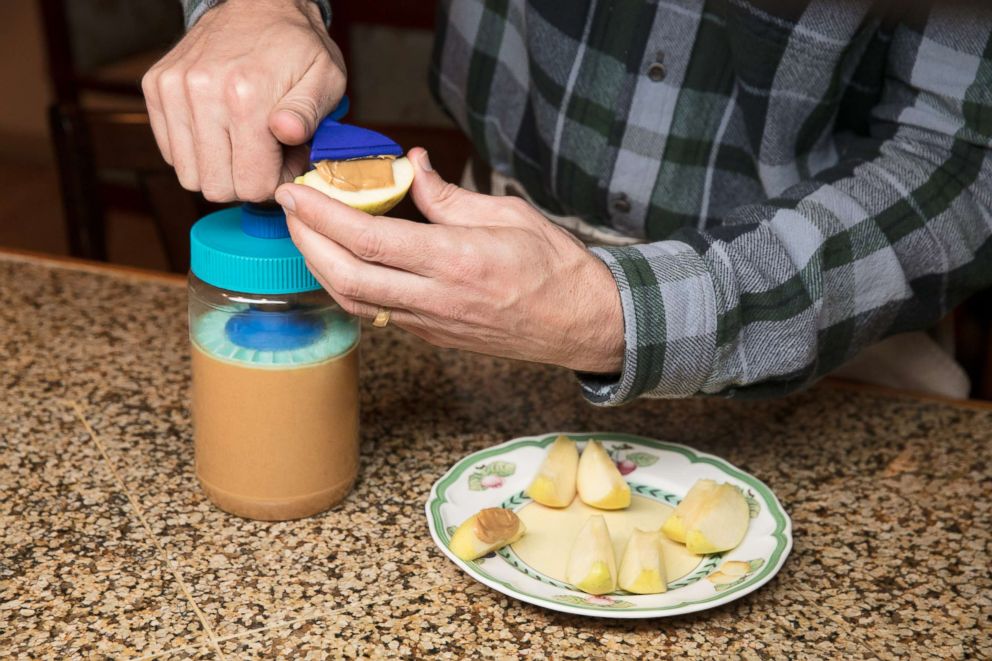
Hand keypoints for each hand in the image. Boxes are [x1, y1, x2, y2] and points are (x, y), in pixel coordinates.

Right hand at [142, 0, 344, 201]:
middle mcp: (202, 92)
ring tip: (243, 142)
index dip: (274, 181)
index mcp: (246, 96)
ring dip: (219, 168)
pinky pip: (170, 152)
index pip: (251, 184)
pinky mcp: (155, 87)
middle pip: (217, 186)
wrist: (258, 4)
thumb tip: (287, 133)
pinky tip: (220, 130)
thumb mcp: (324, 78)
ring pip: (188, 174)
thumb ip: (309, 113)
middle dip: (246, 180)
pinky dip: (196, 152)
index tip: (285, 159)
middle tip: (265, 153)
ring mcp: (173, 89)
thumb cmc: (298, 47)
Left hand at [274, 149, 624, 373]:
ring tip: (307, 235)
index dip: (322, 215)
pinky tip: (341, 263)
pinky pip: (377, 314)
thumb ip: (448, 195)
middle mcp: (437, 299)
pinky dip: (348, 287)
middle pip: (346, 277)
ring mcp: (432, 324)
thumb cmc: (554, 267)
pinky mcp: (433, 336)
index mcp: (456, 261)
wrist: (581, 323)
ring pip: (354, 303)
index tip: (296, 192)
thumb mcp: (507, 214)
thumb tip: (409, 166)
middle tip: (290, 210)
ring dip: (320, 268)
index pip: (368, 239)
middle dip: (306, 243)